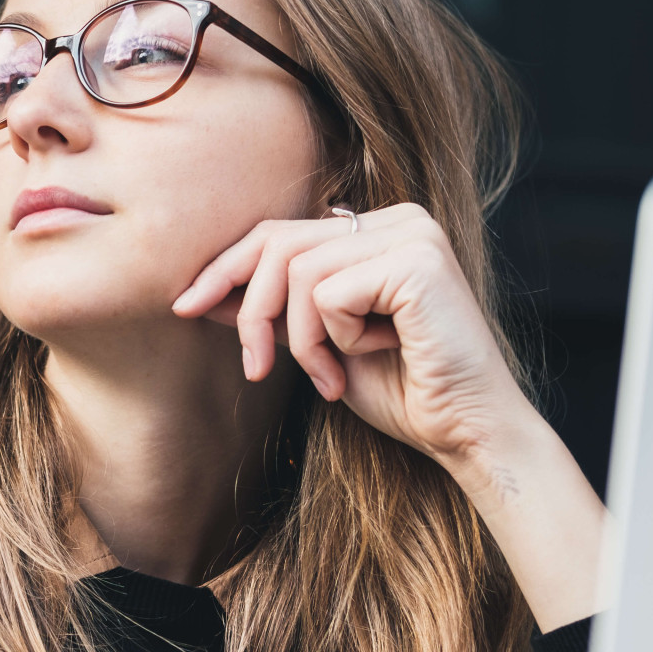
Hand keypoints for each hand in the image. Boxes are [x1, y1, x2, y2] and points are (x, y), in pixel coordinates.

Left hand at [169, 202, 535, 465]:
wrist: (467, 432)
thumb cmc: (404, 394)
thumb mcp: (321, 346)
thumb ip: (276, 310)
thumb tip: (203, 292)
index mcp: (379, 230)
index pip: (280, 231)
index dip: (226, 267)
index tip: (186, 305)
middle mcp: (398, 219)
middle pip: (278, 242)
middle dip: (251, 310)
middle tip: (257, 367)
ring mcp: (411, 234)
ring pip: (298, 272)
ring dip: (301, 339)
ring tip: (331, 376)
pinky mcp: (416, 261)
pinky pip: (329, 293)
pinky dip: (334, 339)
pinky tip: (375, 356)